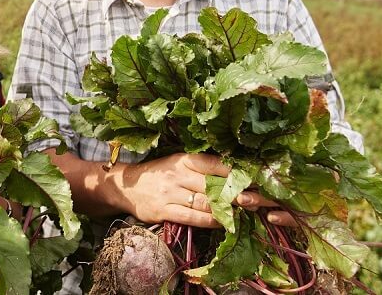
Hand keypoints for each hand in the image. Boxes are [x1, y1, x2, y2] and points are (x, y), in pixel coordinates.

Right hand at [119, 153, 292, 227]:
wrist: (126, 186)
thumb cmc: (158, 174)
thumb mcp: (177, 163)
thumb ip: (200, 167)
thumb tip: (233, 173)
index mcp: (183, 159)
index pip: (214, 163)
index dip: (235, 171)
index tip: (254, 178)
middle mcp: (177, 174)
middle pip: (213, 185)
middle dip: (236, 193)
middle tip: (255, 200)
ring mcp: (170, 193)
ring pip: (205, 202)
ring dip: (226, 209)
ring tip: (243, 213)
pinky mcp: (165, 211)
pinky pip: (193, 217)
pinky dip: (210, 221)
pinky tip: (223, 223)